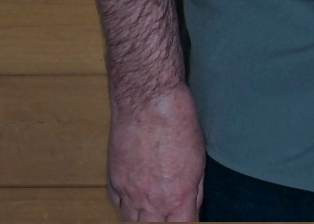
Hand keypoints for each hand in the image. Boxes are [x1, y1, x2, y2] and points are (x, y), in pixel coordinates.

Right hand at [107, 85, 204, 221]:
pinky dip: (126, 204)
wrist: (148, 101)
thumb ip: (194, 190)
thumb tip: (191, 205)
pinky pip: (118, 203)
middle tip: (167, 214)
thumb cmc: (179, 123)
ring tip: (151, 210)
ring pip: (131, 221)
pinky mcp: (114, 180)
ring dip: (143, 218)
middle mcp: (150, 200)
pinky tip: (135, 197)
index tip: (186, 218)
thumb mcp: (199, 160)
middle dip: (162, 223)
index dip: (186, 223)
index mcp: (176, 198)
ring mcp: (128, 192)